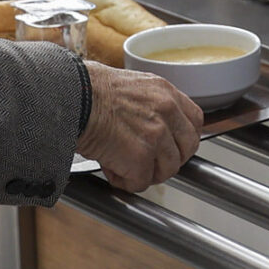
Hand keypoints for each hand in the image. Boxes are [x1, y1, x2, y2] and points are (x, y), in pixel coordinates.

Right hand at [76, 62, 201, 192]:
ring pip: (167, 170)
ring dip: (145, 173)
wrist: (73, 97)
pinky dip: (124, 181)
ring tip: (123, 164)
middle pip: (188, 148)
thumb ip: (151, 104)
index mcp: (166, 93)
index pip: (195, 121)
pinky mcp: (140, 158)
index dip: (183, 138)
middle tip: (148, 161)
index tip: (172, 146)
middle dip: (169, 160)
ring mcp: (156, 136)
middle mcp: (167, 112)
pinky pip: (140, 182)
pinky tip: (110, 168)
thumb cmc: (90, 90)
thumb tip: (154, 124)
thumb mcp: (133, 86)